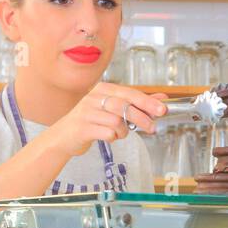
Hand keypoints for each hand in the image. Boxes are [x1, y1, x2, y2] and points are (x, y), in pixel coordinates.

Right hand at [48, 83, 166, 156]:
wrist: (64, 136)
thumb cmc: (92, 121)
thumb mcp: (114, 109)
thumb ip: (137, 104)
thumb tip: (162, 99)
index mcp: (103, 90)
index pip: (130, 93)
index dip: (148, 102)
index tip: (162, 109)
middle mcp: (94, 97)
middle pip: (124, 106)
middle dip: (141, 118)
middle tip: (151, 127)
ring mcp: (87, 112)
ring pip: (116, 121)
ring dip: (123, 131)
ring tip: (120, 133)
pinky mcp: (83, 127)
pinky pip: (107, 133)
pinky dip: (113, 138)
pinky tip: (109, 137)